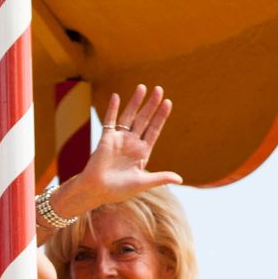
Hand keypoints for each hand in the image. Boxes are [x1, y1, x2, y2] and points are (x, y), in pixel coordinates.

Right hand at [70, 84, 182, 210]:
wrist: (96, 191)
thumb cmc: (118, 190)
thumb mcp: (142, 183)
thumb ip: (160, 178)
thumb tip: (180, 179)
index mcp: (142, 153)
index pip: (154, 130)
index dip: (161, 117)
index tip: (168, 103)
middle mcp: (132, 143)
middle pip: (144, 120)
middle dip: (151, 105)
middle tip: (159, 89)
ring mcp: (119, 139)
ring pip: (129, 117)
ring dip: (135, 102)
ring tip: (142, 87)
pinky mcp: (105, 139)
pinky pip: (110, 121)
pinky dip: (112, 109)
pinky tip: (116, 97)